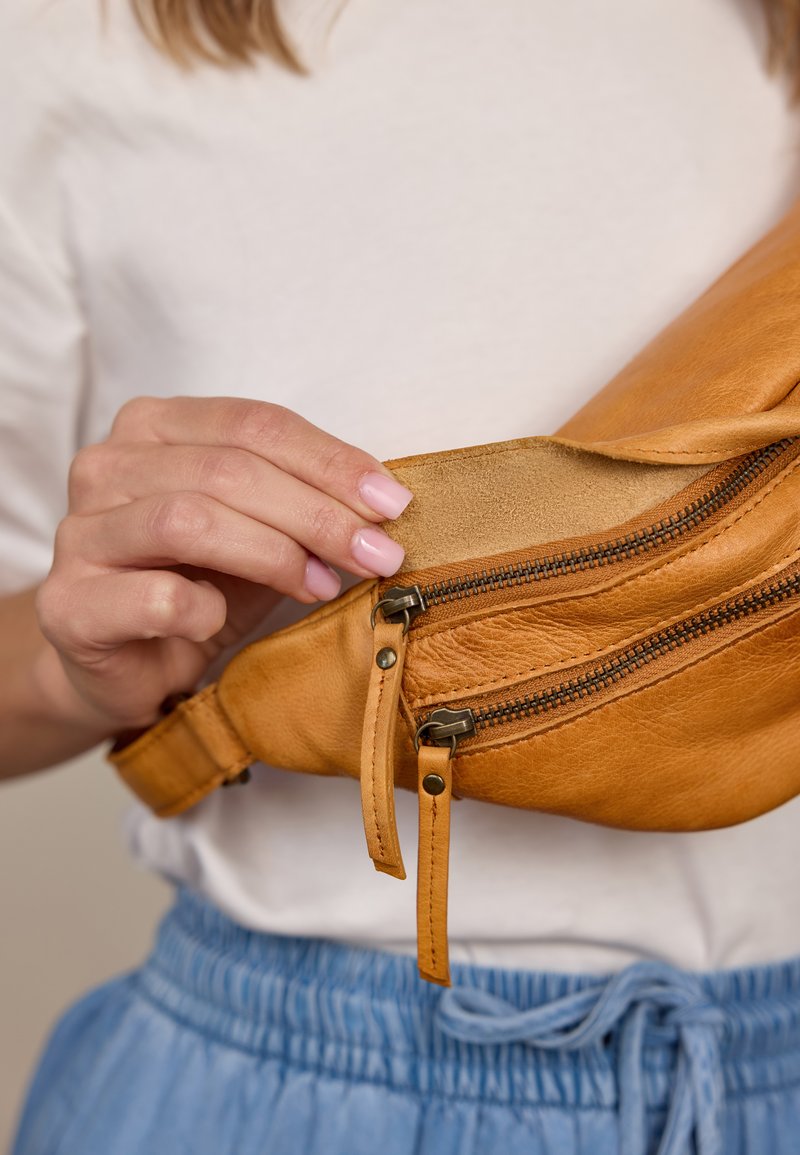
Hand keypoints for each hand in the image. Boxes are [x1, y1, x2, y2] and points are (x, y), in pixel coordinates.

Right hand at [34, 396, 412, 731]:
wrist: (125, 665)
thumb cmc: (199, 585)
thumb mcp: (260, 532)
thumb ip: (303, 505)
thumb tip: (384, 506)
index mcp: (156, 426)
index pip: (255, 424)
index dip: (331, 461)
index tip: (393, 504)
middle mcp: (108, 465)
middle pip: (229, 469)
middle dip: (318, 513)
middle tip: (378, 555)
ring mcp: (82, 532)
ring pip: (190, 519)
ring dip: (274, 555)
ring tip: (321, 586)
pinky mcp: (69, 603)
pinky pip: (155, 595)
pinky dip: (205, 608)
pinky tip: (220, 619)